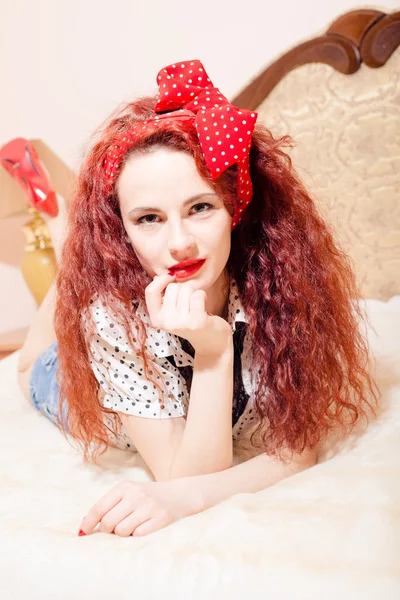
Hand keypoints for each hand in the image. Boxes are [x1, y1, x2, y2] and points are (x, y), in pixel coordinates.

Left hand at [78, 477, 203, 536]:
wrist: (179, 494)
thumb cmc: (147, 496)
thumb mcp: (129, 492)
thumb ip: (109, 505)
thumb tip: (85, 525)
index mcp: (124, 487)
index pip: (99, 508)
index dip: (88, 523)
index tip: (82, 533)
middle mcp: (136, 495)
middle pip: (108, 523)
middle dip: (108, 530)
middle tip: (115, 528)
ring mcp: (148, 507)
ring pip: (121, 531)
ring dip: (123, 533)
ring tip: (132, 525)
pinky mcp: (160, 518)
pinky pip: (138, 535)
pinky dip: (137, 534)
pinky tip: (143, 526)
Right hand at [145, 273, 232, 355]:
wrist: (211, 342)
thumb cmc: (191, 321)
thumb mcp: (172, 311)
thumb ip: (164, 296)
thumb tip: (159, 276)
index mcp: (157, 319)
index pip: (150, 292)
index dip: (161, 280)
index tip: (171, 277)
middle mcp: (166, 322)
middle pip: (172, 287)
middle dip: (183, 289)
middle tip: (189, 303)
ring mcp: (181, 323)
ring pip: (186, 289)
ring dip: (194, 293)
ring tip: (196, 306)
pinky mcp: (196, 321)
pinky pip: (198, 294)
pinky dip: (203, 296)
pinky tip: (204, 307)